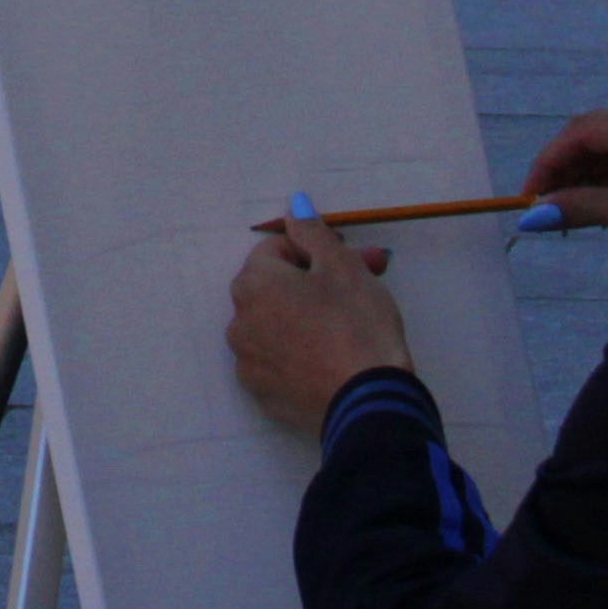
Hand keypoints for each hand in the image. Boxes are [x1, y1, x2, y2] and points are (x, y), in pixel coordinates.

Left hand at [227, 216, 410, 433]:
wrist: (368, 403)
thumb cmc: (355, 324)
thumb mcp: (341, 265)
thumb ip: (312, 232)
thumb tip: (294, 205)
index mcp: (252, 285)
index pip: (278, 249)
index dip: (318, 250)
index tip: (354, 259)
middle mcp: (240, 322)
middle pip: (278, 288)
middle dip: (319, 280)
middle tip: (366, 283)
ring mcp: (250, 364)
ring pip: (280, 324)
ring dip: (310, 315)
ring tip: (353, 323)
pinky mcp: (266, 396)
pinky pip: (283, 360)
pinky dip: (304, 352)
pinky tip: (337, 357)